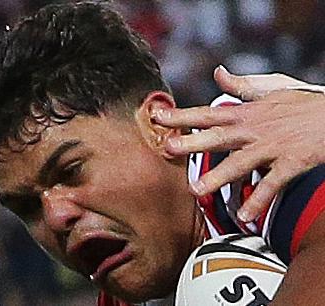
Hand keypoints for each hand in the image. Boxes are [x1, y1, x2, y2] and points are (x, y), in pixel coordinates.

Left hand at [153, 66, 324, 221]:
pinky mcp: (291, 162)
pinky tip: (245, 217)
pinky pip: (272, 184)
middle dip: (191, 143)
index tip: (157, 116)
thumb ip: (241, 85)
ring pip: (240, 163)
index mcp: (245, 113)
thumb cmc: (302, 102)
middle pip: (217, 137)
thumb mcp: (271, 87)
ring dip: (218, 177)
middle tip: (168, 148)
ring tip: (196, 190)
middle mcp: (253, 130)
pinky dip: (259, 200)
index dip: (180, 116)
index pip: (206, 114)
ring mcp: (271, 147)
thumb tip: (218, 73)